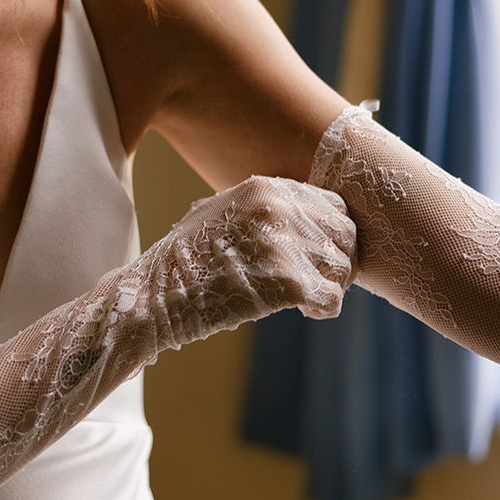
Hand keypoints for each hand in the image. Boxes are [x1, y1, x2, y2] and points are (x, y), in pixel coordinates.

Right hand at [124, 175, 356, 349]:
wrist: (153, 295)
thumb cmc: (183, 261)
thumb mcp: (218, 213)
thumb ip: (259, 208)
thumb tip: (296, 217)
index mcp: (265, 188)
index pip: (332, 205)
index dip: (333, 233)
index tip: (321, 254)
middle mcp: (279, 208)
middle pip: (345, 233)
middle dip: (340, 259)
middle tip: (324, 280)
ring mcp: (283, 244)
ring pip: (342, 267)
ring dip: (331, 286)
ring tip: (308, 299)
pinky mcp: (286, 282)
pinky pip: (332, 299)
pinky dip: (323, 309)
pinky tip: (305, 311)